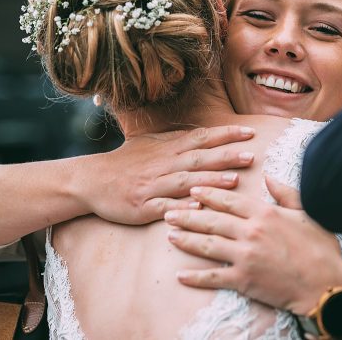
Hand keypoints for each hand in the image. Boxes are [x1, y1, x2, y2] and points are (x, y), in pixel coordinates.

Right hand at [80, 126, 256, 224]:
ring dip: (210, 181)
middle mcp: (164, 165)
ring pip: (186, 182)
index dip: (226, 135)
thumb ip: (179, 140)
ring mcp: (153, 185)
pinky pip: (164, 207)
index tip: (250, 133)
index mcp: (168, 149)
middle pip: (199, 159)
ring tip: (234, 180)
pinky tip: (198, 208)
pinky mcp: (143, 206)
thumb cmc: (126, 162)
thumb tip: (208, 134)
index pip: (202, 138)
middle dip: (226, 157)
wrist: (90, 180)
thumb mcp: (152, 144)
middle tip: (251, 156)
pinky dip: (181, 207)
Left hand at [165, 178, 341, 313]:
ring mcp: (245, 256)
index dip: (209, 195)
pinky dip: (195, 277)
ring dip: (186, 240)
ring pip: (207, 245)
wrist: (325, 284)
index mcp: (265, 213)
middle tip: (171, 213)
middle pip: (212, 221)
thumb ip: (285, 193)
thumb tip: (268, 176)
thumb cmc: (321, 247)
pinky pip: (213, 277)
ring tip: (170, 236)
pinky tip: (181, 274)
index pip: (229, 200)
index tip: (194, 191)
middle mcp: (251, 232)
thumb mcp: (307, 212)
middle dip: (188, 216)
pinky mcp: (244, 280)